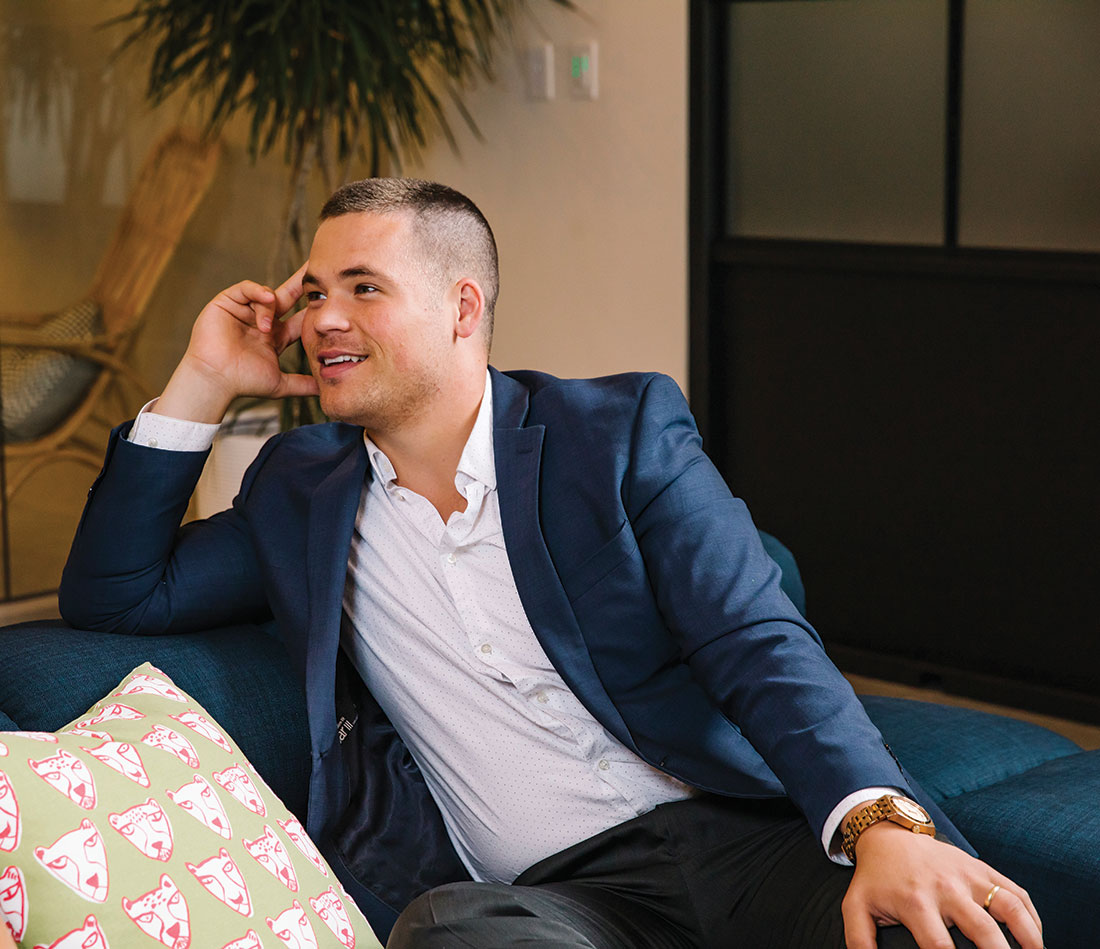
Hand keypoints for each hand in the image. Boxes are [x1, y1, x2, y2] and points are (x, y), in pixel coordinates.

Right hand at [155, 263, 319, 422]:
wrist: (216, 380)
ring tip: (266, 330)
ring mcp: (245, 310)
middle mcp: (263, 320)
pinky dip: (257, 291)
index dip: (315, 308)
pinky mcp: (227, 302)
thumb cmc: (243, 382)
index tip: (333, 298)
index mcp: (277, 336)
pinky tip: (266, 300)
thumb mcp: (281, 384)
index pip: (301, 317)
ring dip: (270, 308)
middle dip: (302, 284)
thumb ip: (303, 384)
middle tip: (319, 269)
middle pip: (288, 297)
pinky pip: (246, 288)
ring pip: (267, 295)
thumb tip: (324, 389)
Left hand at [842, 822, 1042, 948]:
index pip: (941, 948)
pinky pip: (1015, 891)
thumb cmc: (875, 878)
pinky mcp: (982, 868)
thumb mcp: (856, 907)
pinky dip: (1032, 916)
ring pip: (1010, 908)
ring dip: (1029, 937)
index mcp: (916, 903)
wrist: (888, 835)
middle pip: (984, 932)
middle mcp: (947, 888)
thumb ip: (859, 941)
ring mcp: (968, 876)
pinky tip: (1036, 939)